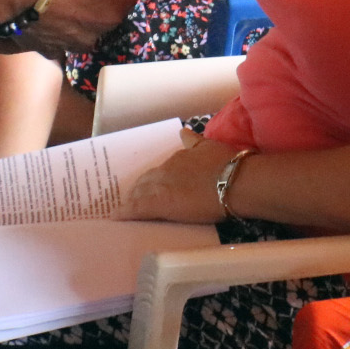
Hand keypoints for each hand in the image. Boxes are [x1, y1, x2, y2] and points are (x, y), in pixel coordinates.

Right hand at [22, 0, 146, 55]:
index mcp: (112, 15)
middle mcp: (93, 37)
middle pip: (104, 15)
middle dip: (100, 1)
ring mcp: (66, 46)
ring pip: (80, 29)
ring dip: (77, 17)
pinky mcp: (42, 47)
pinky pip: (54, 37)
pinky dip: (53, 27)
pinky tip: (45, 15)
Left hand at [116, 129, 237, 222]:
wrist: (233, 181)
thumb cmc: (226, 164)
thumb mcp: (209, 146)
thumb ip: (194, 141)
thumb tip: (183, 132)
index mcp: (177, 158)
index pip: (158, 171)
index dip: (153, 180)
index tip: (149, 186)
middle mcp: (164, 170)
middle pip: (144, 182)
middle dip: (138, 190)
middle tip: (133, 199)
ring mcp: (160, 187)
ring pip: (138, 194)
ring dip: (131, 200)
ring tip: (126, 209)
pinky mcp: (159, 204)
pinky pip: (136, 208)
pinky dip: (125, 212)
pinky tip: (116, 216)